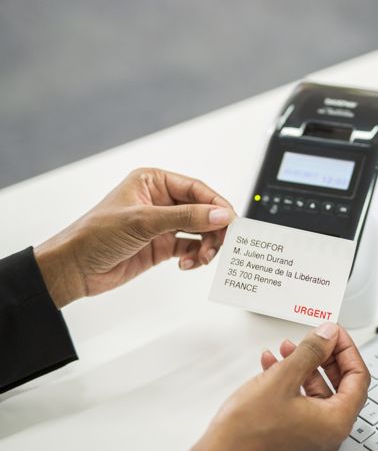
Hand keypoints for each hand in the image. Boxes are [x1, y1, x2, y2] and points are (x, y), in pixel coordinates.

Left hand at [34, 168, 234, 307]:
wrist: (73, 268)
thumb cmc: (95, 235)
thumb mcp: (144, 221)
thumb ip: (186, 217)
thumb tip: (221, 215)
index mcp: (153, 182)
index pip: (196, 189)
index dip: (217, 205)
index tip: (231, 221)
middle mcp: (160, 200)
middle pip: (203, 210)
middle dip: (214, 228)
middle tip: (224, 243)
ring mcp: (162, 224)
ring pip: (200, 230)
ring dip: (206, 244)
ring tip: (203, 258)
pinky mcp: (162, 245)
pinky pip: (190, 247)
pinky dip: (195, 256)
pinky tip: (187, 264)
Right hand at [178, 323, 369, 450]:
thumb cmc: (247, 432)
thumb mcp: (283, 378)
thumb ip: (311, 351)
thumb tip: (328, 335)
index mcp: (336, 421)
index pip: (358, 377)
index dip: (347, 349)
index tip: (335, 334)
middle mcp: (328, 433)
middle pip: (340, 384)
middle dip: (324, 356)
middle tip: (316, 338)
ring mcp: (310, 437)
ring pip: (317, 392)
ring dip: (303, 366)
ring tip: (288, 348)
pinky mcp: (293, 437)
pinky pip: (301, 403)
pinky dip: (291, 382)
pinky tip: (274, 366)